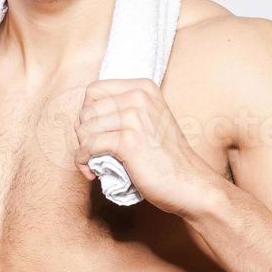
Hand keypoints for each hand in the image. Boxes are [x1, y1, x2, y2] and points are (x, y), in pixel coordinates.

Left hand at [72, 78, 220, 216]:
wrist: (190, 183)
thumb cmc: (165, 157)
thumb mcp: (147, 121)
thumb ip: (121, 111)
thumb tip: (81, 118)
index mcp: (143, 88)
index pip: (94, 91)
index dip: (88, 113)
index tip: (95, 132)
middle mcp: (139, 96)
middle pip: (87, 110)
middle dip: (83, 134)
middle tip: (93, 152)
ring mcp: (134, 117)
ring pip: (85, 129)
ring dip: (83, 150)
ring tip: (94, 163)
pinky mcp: (129, 141)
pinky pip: (89, 147)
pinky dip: (84, 162)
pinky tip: (93, 172)